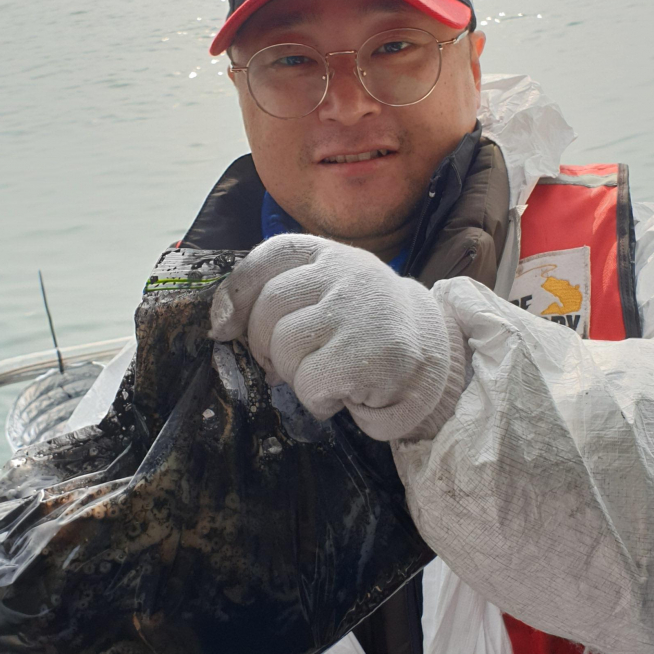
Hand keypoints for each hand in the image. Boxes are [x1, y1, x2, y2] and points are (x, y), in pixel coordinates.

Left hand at [210, 234, 466, 441]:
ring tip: (327, 373)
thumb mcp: (327, 297)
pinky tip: (344, 392)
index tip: (223, 325)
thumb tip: (219, 324)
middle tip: (289, 363)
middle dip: (265, 346)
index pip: (271, 256)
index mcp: (331, 255)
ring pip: (283, 347)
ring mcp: (357, 312)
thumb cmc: (364, 331)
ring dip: (295, 375)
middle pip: (268, 308)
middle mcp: (345, 274)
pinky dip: (318, 399)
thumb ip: (278, 297)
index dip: (237, 292)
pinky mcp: (366, 356)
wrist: (434, 361)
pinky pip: (308, 383)